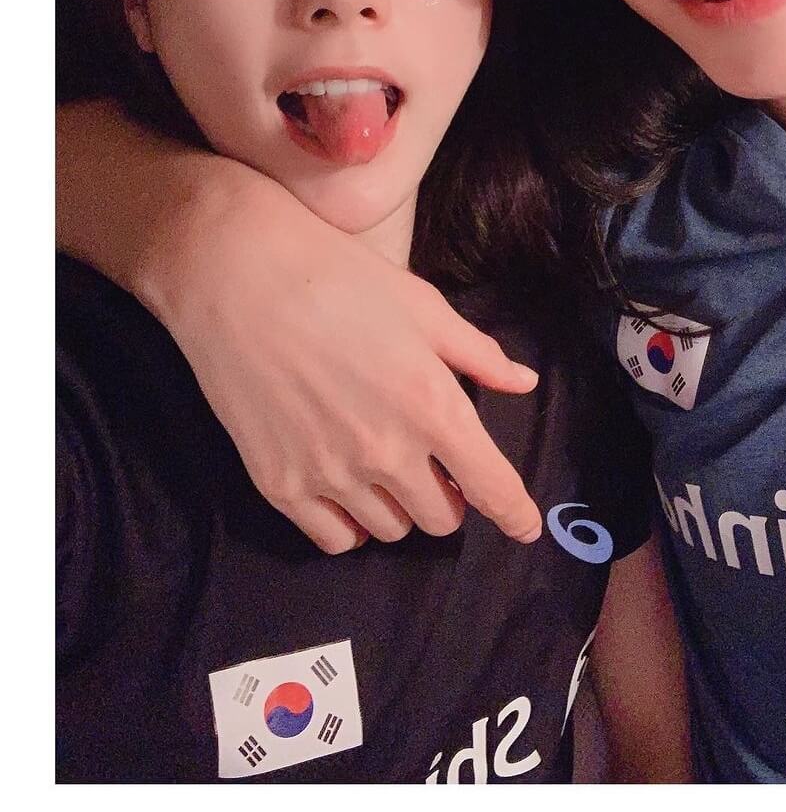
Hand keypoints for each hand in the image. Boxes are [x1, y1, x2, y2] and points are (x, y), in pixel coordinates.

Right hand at [157, 172, 543, 552]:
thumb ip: (478, 354)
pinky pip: (334, 537)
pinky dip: (350, 524)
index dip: (515, 515)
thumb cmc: (336, 277)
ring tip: (384, 470)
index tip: (524, 526)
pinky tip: (346, 492)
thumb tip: (523, 382)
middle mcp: (387, 452)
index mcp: (432, 407)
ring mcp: (331, 474)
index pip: (491, 487)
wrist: (234, 274)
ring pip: (390, 529)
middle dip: (448, 499)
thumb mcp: (422, 307)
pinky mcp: (281, 484)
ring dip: (399, 508)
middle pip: (440, 519)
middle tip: (434, 469)